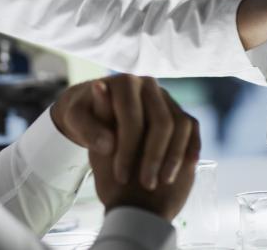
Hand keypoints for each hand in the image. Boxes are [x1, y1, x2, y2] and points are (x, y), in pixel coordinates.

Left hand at [50, 74, 198, 189]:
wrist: (96, 110)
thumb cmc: (85, 115)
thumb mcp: (76, 120)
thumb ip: (87, 129)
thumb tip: (108, 144)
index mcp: (124, 83)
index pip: (132, 117)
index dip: (128, 149)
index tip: (121, 177)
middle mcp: (148, 84)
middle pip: (161, 121)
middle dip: (154, 156)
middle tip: (146, 184)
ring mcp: (165, 95)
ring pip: (180, 124)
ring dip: (174, 156)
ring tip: (163, 181)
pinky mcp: (176, 108)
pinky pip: (191, 125)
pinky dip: (191, 146)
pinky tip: (185, 167)